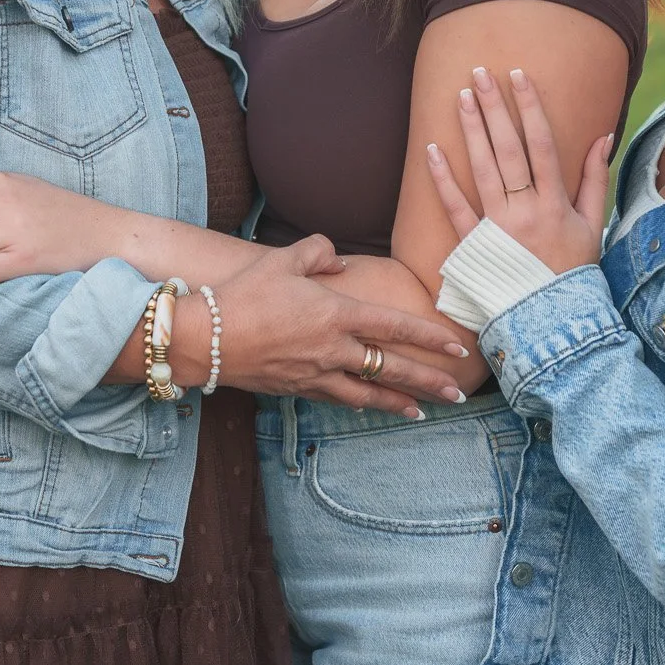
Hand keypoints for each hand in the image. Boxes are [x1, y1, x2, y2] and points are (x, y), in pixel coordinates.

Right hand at [212, 235, 472, 417]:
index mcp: (335, 314)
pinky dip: (361, 403)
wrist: (206, 338)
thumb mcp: (282, 259)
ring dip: (399, 403)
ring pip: (369, 393)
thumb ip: (318, 252)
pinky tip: (372, 406)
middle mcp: (333, 349)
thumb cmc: (244, 293)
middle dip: (429, 381)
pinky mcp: (297, 388)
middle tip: (458, 391)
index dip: (429, 337)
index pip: (395, 326)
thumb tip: (340, 261)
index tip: (456, 346)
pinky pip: (338, 398)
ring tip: (423, 411)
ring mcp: (316, 374)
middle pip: (392, 368)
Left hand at [425, 67, 611, 274]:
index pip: (542, 145)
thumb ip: (596, 179)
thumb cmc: (573, 271)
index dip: (529, 108)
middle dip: (494, 108)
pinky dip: (442, 179)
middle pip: (508, 150)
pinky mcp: (474, 245)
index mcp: (556, 204)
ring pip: (482, 170)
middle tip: (480, 73)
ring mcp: (498, 228)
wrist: (552, 322)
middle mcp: (526, 211)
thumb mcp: (593, 225)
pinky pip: (455, 207)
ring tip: (460, 97)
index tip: (518, 76)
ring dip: (471, 131)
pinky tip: (431, 150)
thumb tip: (603, 135)